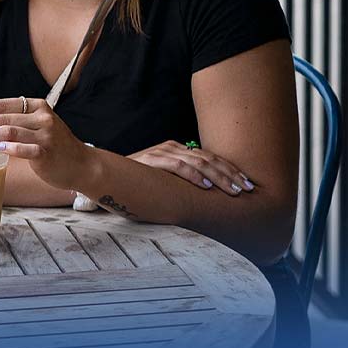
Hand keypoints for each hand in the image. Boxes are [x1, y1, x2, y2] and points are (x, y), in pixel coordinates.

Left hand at [0, 97, 97, 191]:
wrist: (81, 164)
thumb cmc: (52, 145)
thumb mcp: (30, 124)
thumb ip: (4, 114)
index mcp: (36, 107)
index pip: (1, 105)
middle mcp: (42, 117)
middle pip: (1, 118)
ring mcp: (46, 135)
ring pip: (9, 132)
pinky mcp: (48, 153)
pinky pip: (26, 149)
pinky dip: (10, 149)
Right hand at [129, 140, 255, 195]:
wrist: (99, 173)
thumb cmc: (131, 184)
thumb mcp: (159, 181)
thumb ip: (177, 183)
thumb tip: (201, 198)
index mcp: (176, 151)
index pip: (211, 159)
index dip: (231, 171)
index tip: (247, 184)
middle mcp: (171, 148)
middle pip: (210, 159)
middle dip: (232, 174)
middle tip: (249, 189)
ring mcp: (162, 152)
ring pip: (199, 162)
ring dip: (220, 177)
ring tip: (234, 190)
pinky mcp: (151, 160)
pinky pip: (178, 165)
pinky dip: (195, 176)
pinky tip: (207, 186)